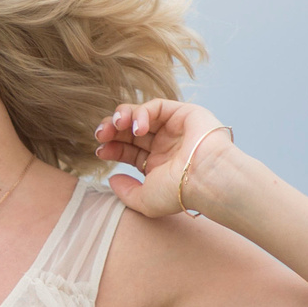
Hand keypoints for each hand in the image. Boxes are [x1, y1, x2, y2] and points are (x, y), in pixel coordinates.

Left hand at [94, 96, 236, 219]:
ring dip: (122, 116)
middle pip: (130, 130)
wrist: (207, 178)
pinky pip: (156, 106)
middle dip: (111, 129)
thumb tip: (111, 179)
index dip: (111, 147)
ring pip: (140, 114)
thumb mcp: (145, 200)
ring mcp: (174, 128)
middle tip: (101, 135)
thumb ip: (126, 192)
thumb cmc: (180, 192)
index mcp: (157, 164)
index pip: (128, 150)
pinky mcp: (184, 113)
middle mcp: (165, 145)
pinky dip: (141, 113)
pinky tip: (138, 127)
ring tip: (116, 126)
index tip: (100, 151)